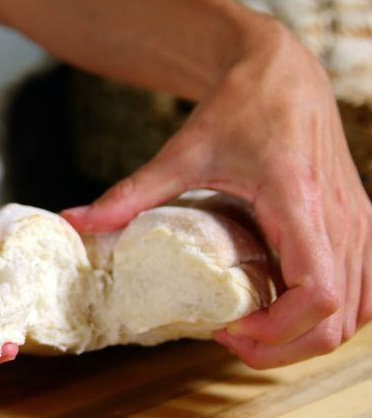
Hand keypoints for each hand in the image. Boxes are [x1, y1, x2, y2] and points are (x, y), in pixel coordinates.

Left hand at [62, 22, 371, 368]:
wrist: (283, 70)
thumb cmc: (239, 105)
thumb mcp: (182, 150)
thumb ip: (131, 192)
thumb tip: (76, 222)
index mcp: (298, 201)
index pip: (317, 293)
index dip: (277, 330)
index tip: (229, 327)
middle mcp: (340, 217)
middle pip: (339, 319)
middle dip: (285, 346)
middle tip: (232, 337)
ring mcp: (358, 222)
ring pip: (361, 312)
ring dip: (310, 335)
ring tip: (255, 327)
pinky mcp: (360, 224)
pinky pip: (367, 291)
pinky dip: (334, 314)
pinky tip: (286, 307)